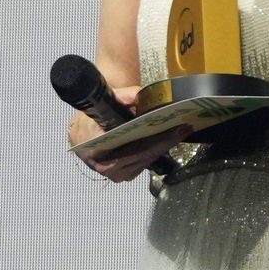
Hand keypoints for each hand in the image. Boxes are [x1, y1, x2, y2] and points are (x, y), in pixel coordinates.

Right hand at [67, 86, 189, 182]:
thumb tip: (138, 94)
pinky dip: (157, 152)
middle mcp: (104, 166)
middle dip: (163, 142)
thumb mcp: (104, 102)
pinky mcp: (123, 175)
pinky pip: (143, 165)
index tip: (171, 129)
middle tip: (183, 129)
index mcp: (95, 150)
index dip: (152, 140)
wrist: (85, 130)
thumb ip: (122, 96)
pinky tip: (170, 140)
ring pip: (144, 162)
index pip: (128, 149)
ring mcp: (114, 173)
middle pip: (140, 157)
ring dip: (163, 148)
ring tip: (181, 132)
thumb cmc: (93, 117)